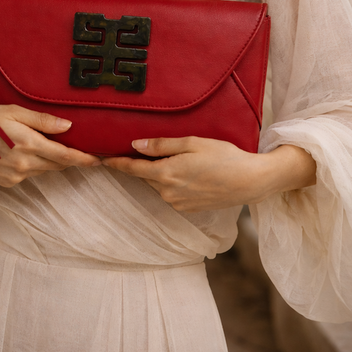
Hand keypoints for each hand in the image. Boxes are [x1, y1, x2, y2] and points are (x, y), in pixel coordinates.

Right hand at [0, 104, 100, 186]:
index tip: (99, 160)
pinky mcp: (5, 183)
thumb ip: (42, 121)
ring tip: (50, 147)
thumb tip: (69, 126)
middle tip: (80, 149)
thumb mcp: (13, 111)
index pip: (65, 156)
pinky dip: (32, 165)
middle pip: (57, 165)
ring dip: (50, 161)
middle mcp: (24, 165)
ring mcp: (15, 176)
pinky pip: (27, 174)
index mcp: (29, 145)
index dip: (84, 159)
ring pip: (43, 170)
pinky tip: (22, 152)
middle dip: (69, 159)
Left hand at [102, 136, 315, 211]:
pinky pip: (172, 191)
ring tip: (174, 158)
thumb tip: (135, 145)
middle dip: (140, 164)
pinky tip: (188, 171)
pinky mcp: (189, 208)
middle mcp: (168, 192)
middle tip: (134, 148)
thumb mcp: (192, 143)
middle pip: (146, 175)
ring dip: (159, 172)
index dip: (116, 163)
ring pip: (159, 183)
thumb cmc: (224, 156)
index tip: (100, 158)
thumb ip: (162, 145)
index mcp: (167, 174)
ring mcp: (178, 203)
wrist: (251, 181)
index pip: (133, 169)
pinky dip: (173, 181)